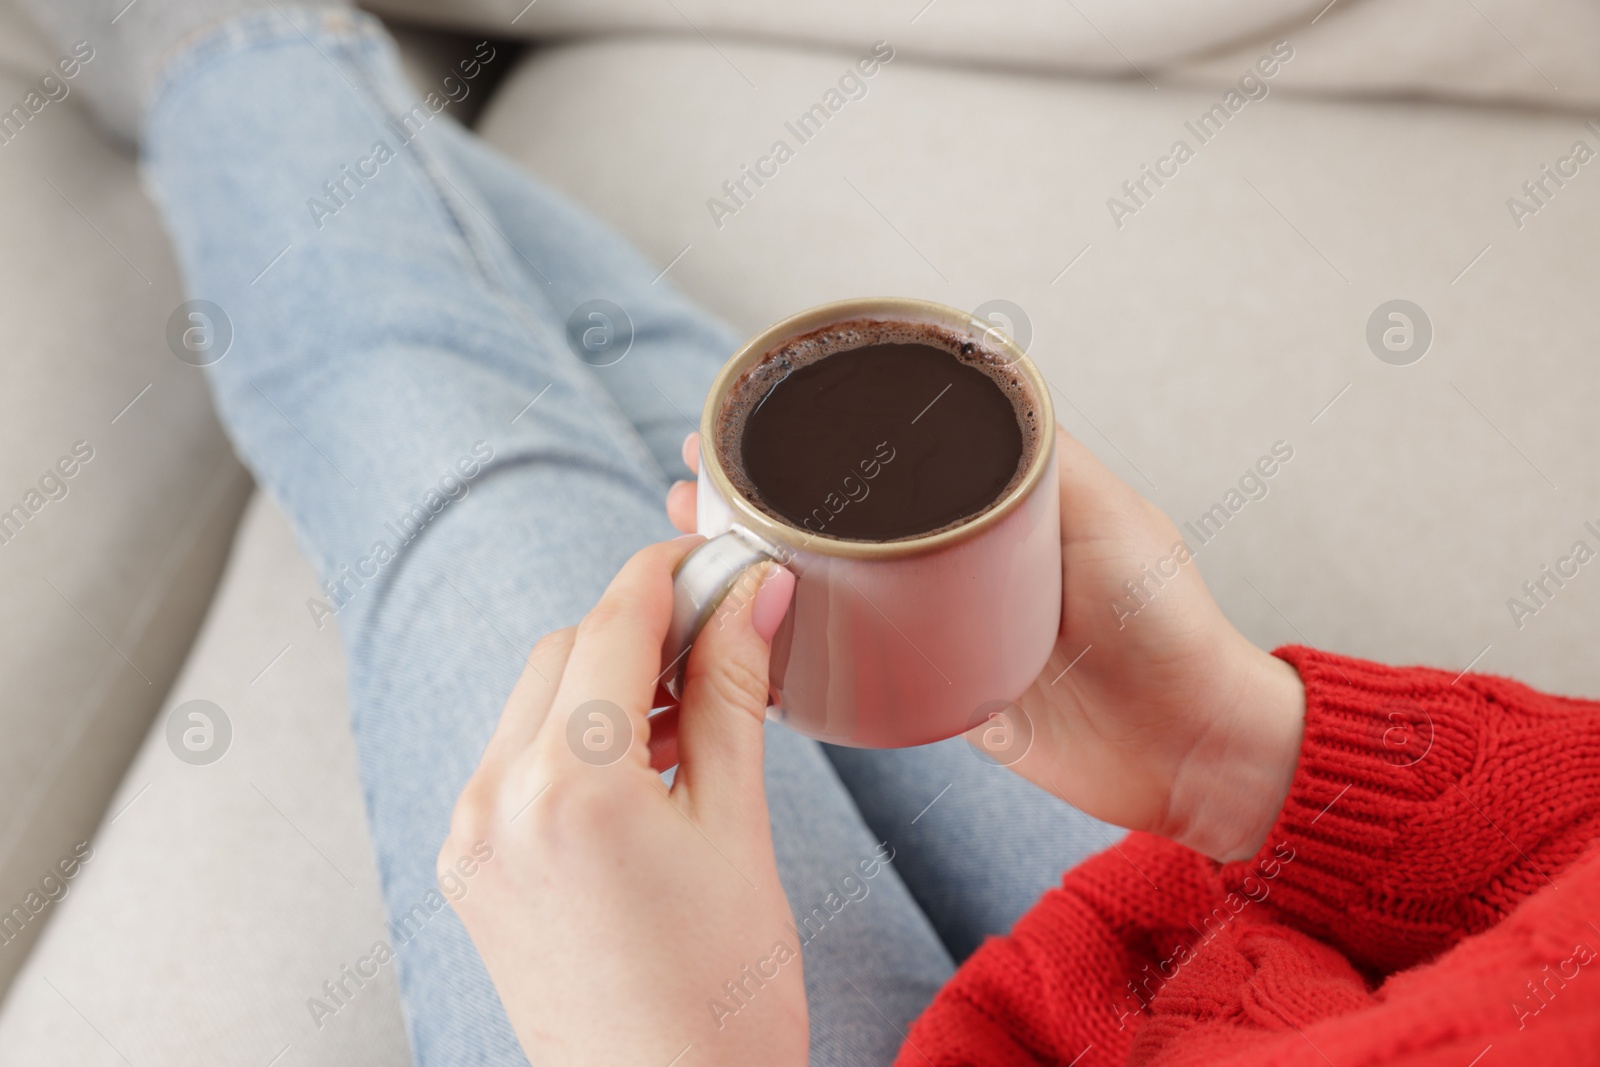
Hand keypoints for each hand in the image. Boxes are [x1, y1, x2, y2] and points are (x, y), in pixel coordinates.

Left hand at [442, 539, 806, 1065]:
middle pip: (567, 649)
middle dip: (643, 627)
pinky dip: (574, 737)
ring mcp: (472, 838)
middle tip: (723, 639)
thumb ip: (732, 692)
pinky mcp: (470, 868)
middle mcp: (497, 801)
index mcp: (571, 785)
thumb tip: (756, 594)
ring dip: (607, 680)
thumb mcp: (738, 826)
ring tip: (689, 709)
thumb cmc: (724, 996)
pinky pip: (515, 759)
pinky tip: (639, 763)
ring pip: (537, 700)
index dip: (674, 572)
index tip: (722, 559)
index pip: (615, 619)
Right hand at [667, 429, 1304, 861]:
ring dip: (761, 560)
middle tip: (695, 479)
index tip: (750, 409)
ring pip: (832, 579)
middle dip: (761, 491)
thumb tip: (985, 369)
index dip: (815, 424)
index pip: (890, 445)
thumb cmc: (1167, 627)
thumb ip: (1051, 456)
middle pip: (840, 509)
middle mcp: (958, 552)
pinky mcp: (936, 685)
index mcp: (996, 500)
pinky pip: (853, 658)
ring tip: (695, 539)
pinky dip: (793, 642)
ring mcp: (941, 619)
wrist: (1193, 750)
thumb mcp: (1112, 521)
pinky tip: (739, 630)